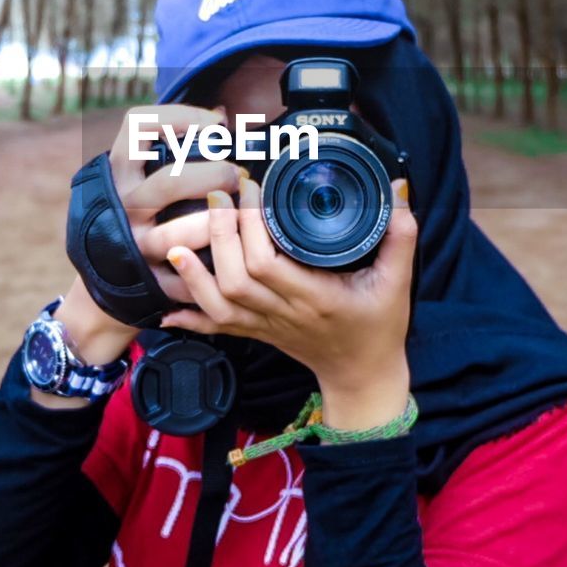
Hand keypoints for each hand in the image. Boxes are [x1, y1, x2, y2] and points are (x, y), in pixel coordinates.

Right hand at [105, 103, 243, 305]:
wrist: (101, 279)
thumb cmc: (133, 212)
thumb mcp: (138, 175)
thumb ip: (173, 145)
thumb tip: (221, 115)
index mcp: (118, 173)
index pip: (138, 126)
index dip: (180, 116)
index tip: (216, 124)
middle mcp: (123, 206)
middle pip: (170, 182)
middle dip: (215, 175)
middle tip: (237, 175)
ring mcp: (136, 245)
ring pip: (182, 234)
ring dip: (218, 222)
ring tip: (238, 213)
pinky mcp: (151, 280)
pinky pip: (190, 276)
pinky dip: (214, 268)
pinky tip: (232, 254)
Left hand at [159, 176, 417, 428]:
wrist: (364, 376)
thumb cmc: (379, 327)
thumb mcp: (397, 283)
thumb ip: (400, 237)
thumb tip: (399, 190)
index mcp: (316, 298)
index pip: (269, 264)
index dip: (251, 227)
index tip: (250, 190)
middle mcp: (285, 313)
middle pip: (236, 279)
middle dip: (219, 236)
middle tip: (217, 196)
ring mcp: (267, 327)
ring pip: (219, 305)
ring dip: (194, 275)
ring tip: (176, 242)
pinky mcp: (257, 334)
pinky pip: (217, 329)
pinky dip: (190, 318)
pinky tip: (167, 308)